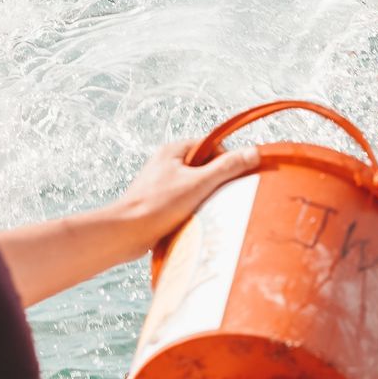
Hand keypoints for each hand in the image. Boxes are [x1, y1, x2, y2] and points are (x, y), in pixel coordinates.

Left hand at [112, 139, 261, 252]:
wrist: (125, 233)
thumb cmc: (157, 206)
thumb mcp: (199, 184)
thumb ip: (226, 167)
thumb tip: (252, 152)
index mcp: (174, 151)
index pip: (211, 145)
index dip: (226, 160)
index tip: (235, 177)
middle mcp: (166, 163)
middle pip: (204, 166)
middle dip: (216, 182)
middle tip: (223, 196)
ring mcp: (161, 183)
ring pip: (195, 186)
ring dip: (205, 198)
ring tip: (206, 211)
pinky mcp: (159, 203)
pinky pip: (185, 201)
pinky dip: (193, 210)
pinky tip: (195, 221)